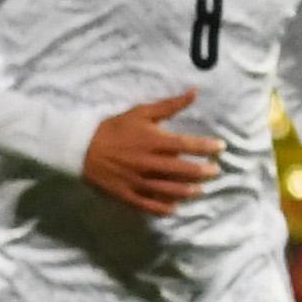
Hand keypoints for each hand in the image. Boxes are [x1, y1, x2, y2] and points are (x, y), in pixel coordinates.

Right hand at [81, 90, 223, 213]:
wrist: (80, 147)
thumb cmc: (114, 128)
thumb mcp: (141, 113)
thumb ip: (169, 105)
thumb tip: (195, 92)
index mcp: (152, 141)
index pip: (187, 145)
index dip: (207, 147)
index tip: (221, 147)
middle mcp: (148, 162)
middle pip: (184, 171)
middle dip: (204, 172)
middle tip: (215, 171)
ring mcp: (137, 181)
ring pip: (171, 190)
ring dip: (190, 191)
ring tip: (201, 190)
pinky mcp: (127, 194)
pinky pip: (149, 205)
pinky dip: (164, 208)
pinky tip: (176, 208)